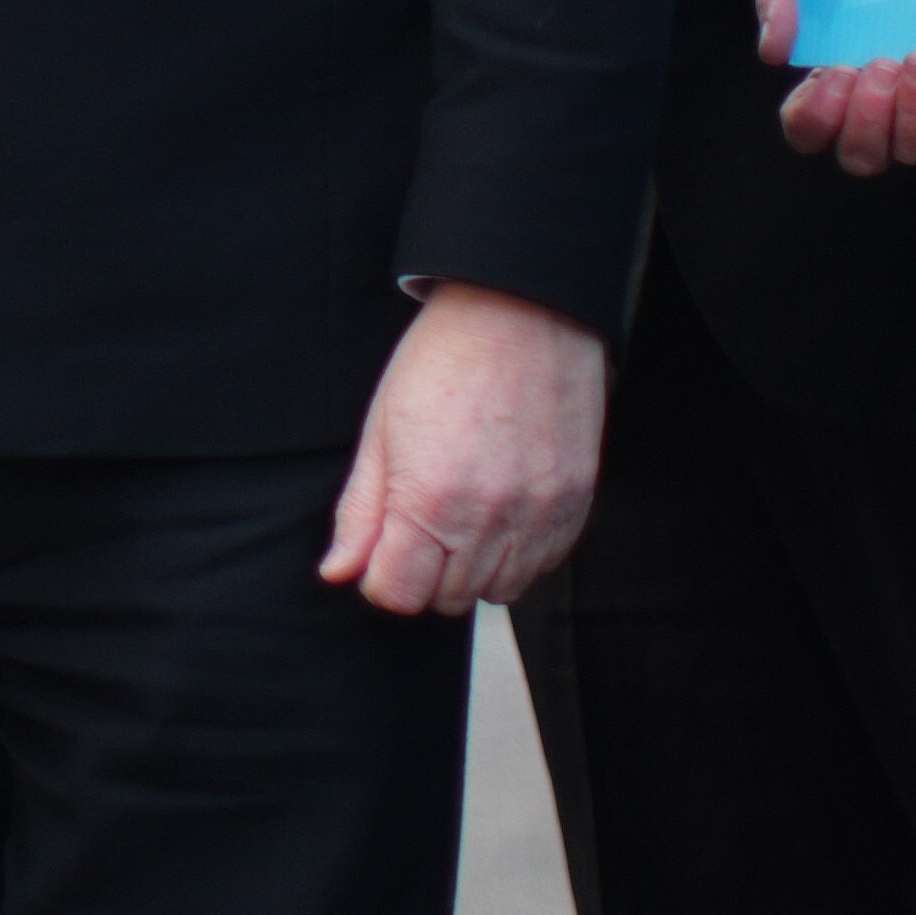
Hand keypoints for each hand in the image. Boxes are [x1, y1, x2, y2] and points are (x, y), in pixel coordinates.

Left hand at [320, 281, 608, 615]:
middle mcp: (490, 521)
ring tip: (460, 515)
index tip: (382, 547)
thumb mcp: (381, 432)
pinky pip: (544, 564)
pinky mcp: (576, 506)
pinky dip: (518, 552)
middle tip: (418, 522)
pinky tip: (500, 510)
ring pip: (500, 590)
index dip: (380, 577)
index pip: (398, 595)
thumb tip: (340, 571)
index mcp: (431, 503)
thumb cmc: (441, 362)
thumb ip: (361, 511)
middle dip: (424, 573)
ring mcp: (540, 517)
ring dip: (472, 568)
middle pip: (447, 599)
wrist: (520, 315)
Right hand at [778, 57, 915, 175]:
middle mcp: (885, 118)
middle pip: (861, 158)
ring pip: (914, 152)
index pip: (808, 132)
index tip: (836, 69)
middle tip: (879, 65)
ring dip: (913, 109)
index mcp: (838, 92)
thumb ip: (782, 4)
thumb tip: (774, 52)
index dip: (817, 115)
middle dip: (868, 118)